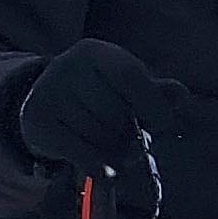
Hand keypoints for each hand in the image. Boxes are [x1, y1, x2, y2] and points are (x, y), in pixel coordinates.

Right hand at [14, 39, 184, 182]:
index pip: (130, 75)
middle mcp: (67, 66)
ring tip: (109, 145)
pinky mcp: (37, 120)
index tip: (161, 124)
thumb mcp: (128, 87)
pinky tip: (103, 166)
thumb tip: (180, 94)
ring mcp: (48, 92)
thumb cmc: (100, 93)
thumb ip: (156, 92)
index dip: (152, 104)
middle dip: (131, 134)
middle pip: (116, 112)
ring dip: (114, 151)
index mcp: (96, 52)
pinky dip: (98, 165)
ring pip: (100, 137)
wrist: (46, 102)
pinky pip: (81, 153)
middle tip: (129, 139)